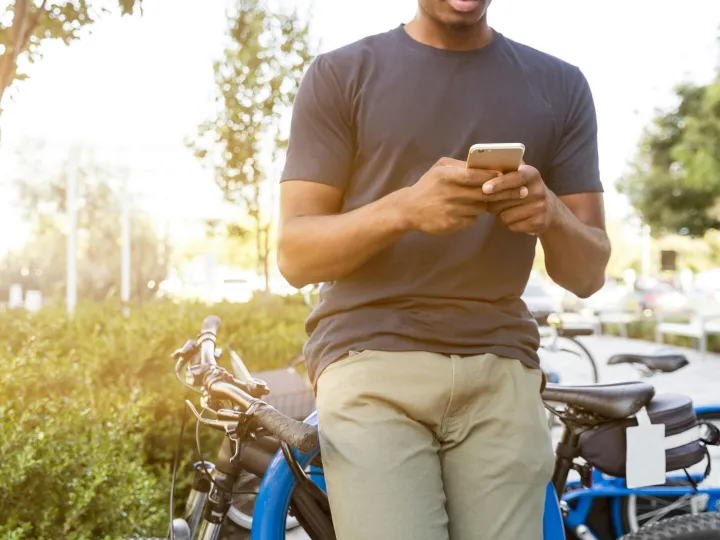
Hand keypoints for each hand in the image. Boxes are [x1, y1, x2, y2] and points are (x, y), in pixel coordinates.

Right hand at [397, 158, 529, 234]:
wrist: (408, 210)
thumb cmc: (428, 186)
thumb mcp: (440, 169)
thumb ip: (461, 166)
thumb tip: (486, 165)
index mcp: (448, 176)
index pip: (478, 176)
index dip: (496, 176)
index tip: (512, 176)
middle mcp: (451, 193)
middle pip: (486, 193)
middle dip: (506, 193)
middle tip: (523, 192)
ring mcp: (452, 210)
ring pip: (482, 207)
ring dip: (492, 204)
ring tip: (505, 201)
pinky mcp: (452, 224)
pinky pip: (472, 218)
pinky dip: (475, 214)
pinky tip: (472, 210)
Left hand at [485, 164, 558, 233]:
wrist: (550, 209)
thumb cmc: (527, 188)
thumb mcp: (521, 174)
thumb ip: (507, 167)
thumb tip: (484, 160)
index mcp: (532, 174)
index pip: (515, 178)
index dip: (499, 183)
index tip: (485, 188)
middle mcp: (538, 190)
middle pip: (504, 200)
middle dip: (492, 201)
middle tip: (489, 200)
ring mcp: (539, 208)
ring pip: (505, 215)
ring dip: (499, 214)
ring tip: (505, 209)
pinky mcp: (538, 223)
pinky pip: (511, 226)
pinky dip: (508, 223)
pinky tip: (514, 218)